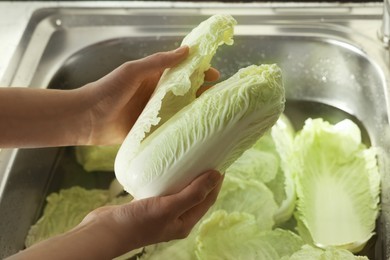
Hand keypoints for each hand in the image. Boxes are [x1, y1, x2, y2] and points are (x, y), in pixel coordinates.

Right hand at [8, 170, 222, 259]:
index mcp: (185, 223)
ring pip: (180, 192)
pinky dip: (170, 180)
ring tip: (190, 160)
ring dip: (186, 178)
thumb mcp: (168, 207)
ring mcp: (162, 213)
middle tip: (206, 158)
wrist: (105, 231)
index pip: (208, 200)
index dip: (216, 182)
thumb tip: (216, 176)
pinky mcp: (149, 206)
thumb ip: (193, 193)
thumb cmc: (138, 222)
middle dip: (203, 178)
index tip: (220, 162)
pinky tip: (167, 169)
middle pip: (196, 195)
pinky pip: (165, 190)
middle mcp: (176, 219)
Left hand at [81, 45, 219, 144]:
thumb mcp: (133, 71)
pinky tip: (198, 133)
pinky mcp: (152, 131)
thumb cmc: (108, 90)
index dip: (201, 72)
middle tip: (221, 98)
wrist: (88, 118)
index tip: (216, 75)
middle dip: (204, 94)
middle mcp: (159, 96)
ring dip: (197, 112)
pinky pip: (172, 130)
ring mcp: (157, 115)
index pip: (184, 73)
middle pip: (187, 93)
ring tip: (216, 116)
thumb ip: (158, 62)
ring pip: (182, 112)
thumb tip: (187, 50)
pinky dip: (184, 130)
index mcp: (155, 79)